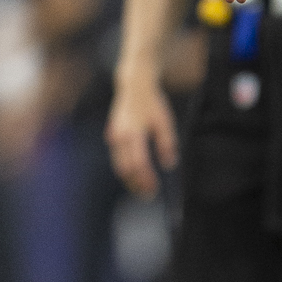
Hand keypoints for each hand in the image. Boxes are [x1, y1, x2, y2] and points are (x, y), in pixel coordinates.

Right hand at [106, 77, 178, 197]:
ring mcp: (114, 137)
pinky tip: (135, 175)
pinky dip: (126, 169)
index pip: (139, 163)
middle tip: (148, 195)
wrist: (133, 86)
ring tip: (141, 189)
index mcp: (134, 133)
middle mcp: (120, 137)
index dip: (146, 179)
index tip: (154, 189)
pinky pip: (117, 158)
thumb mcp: (165, 122)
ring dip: (130, 179)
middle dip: (136, 184)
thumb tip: (169, 164)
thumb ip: (167, 143)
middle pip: (126, 169)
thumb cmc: (152, 103)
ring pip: (119, 165)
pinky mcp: (112, 136)